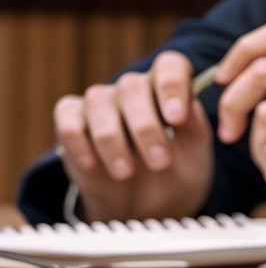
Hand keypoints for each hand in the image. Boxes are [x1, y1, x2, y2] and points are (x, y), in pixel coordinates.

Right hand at [51, 50, 213, 219]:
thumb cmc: (177, 168)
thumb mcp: (195, 151)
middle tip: (160, 162)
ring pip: (98, 102)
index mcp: (168, 87)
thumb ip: (194, 125)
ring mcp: (100, 103)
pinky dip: (80, 143)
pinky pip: (69, 123)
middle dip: (146, 127)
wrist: (147, 202)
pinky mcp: (72, 123)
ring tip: (126, 172)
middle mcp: (133, 88)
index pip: (170, 65)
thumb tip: (187, 107)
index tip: (177, 119)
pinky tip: (93, 164)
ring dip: (112, 138)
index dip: (172, 86)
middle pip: (132, 86)